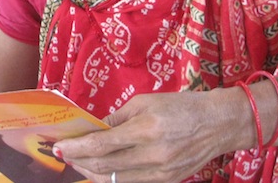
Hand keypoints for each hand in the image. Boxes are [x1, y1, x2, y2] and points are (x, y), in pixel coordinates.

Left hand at [52, 91, 234, 181]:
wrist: (219, 124)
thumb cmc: (180, 106)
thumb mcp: (144, 102)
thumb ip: (116, 118)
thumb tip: (92, 129)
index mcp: (146, 130)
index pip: (102, 145)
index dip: (76, 148)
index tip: (59, 147)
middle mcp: (153, 155)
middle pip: (104, 166)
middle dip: (78, 161)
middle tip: (62, 155)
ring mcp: (161, 172)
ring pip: (115, 180)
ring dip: (91, 172)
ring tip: (77, 162)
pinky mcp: (167, 181)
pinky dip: (111, 177)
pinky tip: (100, 169)